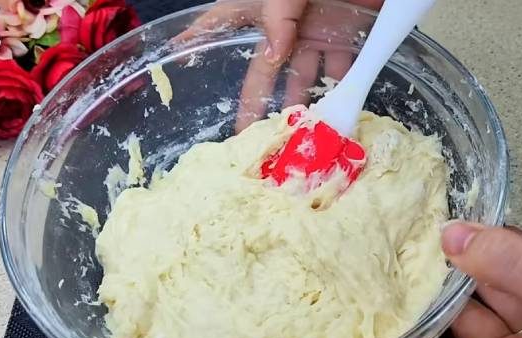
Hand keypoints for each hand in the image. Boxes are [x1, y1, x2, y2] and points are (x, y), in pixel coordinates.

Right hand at [176, 0, 383, 132]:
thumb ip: (279, 16)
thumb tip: (271, 55)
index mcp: (258, 7)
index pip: (218, 25)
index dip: (195, 44)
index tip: (177, 63)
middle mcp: (281, 25)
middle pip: (262, 71)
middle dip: (254, 105)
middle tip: (245, 140)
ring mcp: (313, 31)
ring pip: (302, 77)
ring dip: (301, 108)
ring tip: (293, 141)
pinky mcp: (345, 36)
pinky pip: (342, 70)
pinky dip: (343, 92)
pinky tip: (337, 118)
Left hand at [390, 222, 521, 337]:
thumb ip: (511, 267)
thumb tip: (452, 236)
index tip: (362, 330)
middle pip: (460, 332)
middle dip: (436, 290)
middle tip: (407, 253)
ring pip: (493, 310)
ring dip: (476, 271)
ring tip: (451, 234)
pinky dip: (512, 271)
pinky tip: (500, 238)